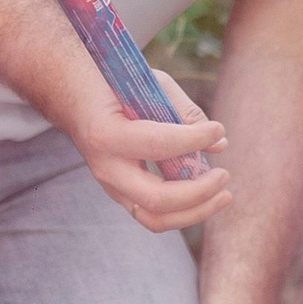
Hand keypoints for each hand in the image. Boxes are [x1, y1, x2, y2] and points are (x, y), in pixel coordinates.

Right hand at [67, 71, 230, 232]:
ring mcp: (110, 187)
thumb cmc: (117, 86)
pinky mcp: (121, 195)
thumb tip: (219, 143)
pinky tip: (206, 196)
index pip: (158, 145)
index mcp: (106, 134)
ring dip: (195, 212)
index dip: (194, 139)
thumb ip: (185, 112)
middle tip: (224, 175)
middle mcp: (105, 168)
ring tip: (223, 195)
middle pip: (157, 199)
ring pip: (155, 218)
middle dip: (198, 193)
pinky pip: (153, 215)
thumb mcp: (149, 85)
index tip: (218, 129)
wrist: (78, 102)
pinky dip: (183, 211)